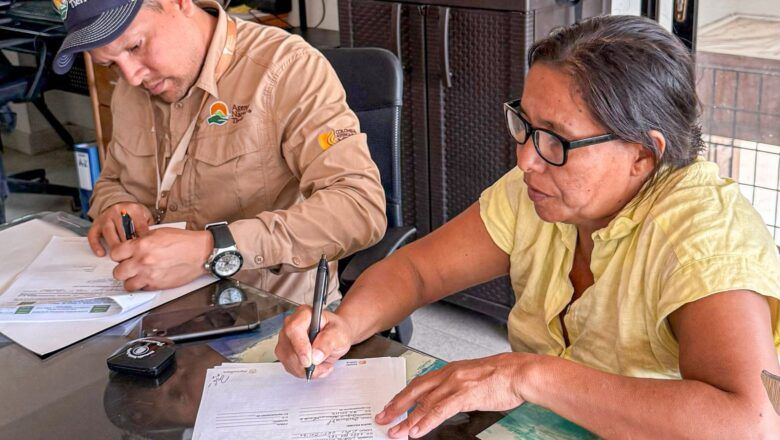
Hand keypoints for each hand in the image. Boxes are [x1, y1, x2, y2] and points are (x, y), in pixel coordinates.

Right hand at [87, 202, 153, 255]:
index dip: (142, 240)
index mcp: (133, 209)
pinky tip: (101, 253)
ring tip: (120, 258)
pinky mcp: (96, 223)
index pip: (139, 226)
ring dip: (114, 247)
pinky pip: (93, 235)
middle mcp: (118, 212)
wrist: (120, 205)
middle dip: (128, 246)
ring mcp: (106, 217)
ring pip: (108, 233)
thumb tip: (151, 243)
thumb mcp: (145, 216)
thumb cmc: (135, 214)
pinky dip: (96, 245)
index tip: (144, 251)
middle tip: (133, 258)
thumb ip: (148, 228)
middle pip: (123, 231)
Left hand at [110, 228, 212, 290]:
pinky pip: (142, 289)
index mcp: (141, 245)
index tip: (122, 255)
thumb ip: (142, 240)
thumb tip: (131, 245)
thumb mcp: (159, 233)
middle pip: (118, 272)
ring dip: (130, 280)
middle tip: (128, 266)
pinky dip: (143, 285)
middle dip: (122, 269)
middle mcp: (143, 261)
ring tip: (137, 275)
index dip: (118, 254)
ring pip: (127, 284)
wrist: (200, 253)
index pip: (115, 254)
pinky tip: (149, 278)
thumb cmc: (183, 241)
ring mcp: (150, 275)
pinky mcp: (158, 285)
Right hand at [274, 305, 353, 379]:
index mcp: (304, 314)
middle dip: (305, 364)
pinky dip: (304, 372)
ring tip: (323, 365)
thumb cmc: (337, 330)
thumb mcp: (339, 334)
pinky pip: (289, 366)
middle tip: (322, 367)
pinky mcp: (285, 351)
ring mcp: (285, 338)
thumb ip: (328, 342)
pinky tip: (316, 367)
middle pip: (288, 347)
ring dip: (305, 369)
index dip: (300, 347)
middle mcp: (290, 324)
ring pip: (287, 360)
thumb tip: (315, 356)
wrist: (335, 336)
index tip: (309, 361)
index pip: (294, 329)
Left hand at [376, 353, 532, 438]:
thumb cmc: (502, 375)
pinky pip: (439, 410)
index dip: (403, 396)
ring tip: (396, 431)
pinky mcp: (464, 394)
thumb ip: (457, 386)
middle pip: (414, 391)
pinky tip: (416, 430)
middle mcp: (448, 374)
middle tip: (382, 418)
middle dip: (396, 406)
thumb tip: (446, 399)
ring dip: (407, 419)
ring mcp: (455, 384)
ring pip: (424, 403)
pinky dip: (425, 421)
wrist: (519, 372)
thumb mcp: (473, 377)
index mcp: (450, 369)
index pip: (419, 383)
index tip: (391, 405)